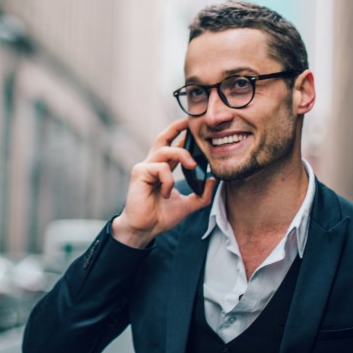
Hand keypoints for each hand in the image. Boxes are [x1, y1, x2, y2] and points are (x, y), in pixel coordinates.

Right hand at [112, 118, 215, 247]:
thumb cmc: (161, 216)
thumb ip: (202, 194)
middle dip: (175, 127)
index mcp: (163, 169)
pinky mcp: (139, 173)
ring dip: (182, 155)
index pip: (173, 146)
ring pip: (165, 150)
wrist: (145, 229)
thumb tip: (214, 180)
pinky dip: (168, 180)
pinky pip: (160, 168)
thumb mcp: (188, 205)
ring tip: (192, 166)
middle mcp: (153, 164)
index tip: (195, 128)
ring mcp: (145, 167)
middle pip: (163, 138)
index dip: (182, 135)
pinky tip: (166, 193)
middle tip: (189, 122)